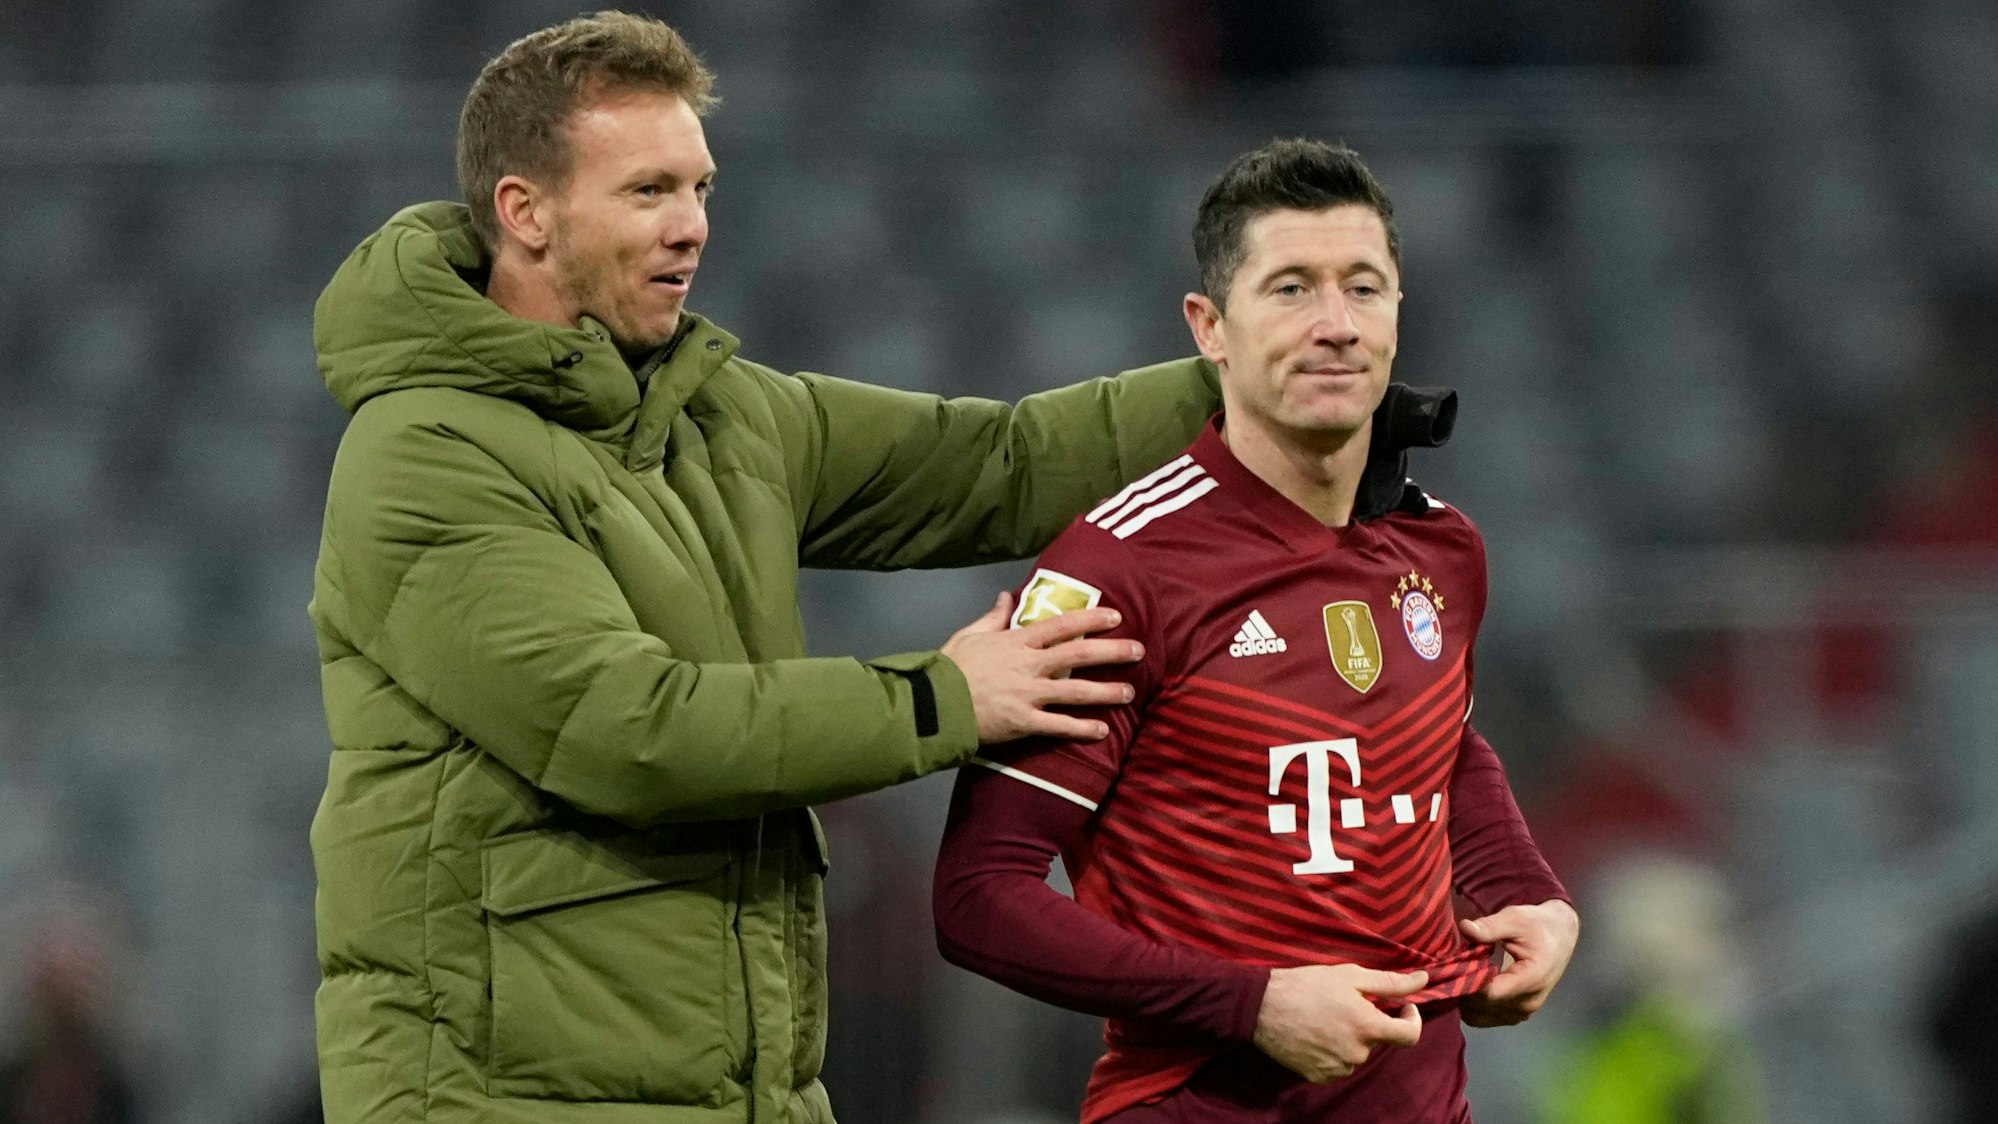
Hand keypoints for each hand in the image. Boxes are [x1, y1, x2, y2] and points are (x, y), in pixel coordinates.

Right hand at [940, 592, 1141, 743]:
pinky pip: (1059, 726)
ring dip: (1107, 691)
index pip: (1063, 625)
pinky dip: (1082, 729)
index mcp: (1017, 641)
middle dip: (1113, 651)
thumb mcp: (970, 634)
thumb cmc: (949, 668)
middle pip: (1080, 654)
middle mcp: (1029, 666)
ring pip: (1077, 691)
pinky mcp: (1024, 722)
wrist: (934, 704)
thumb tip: (1007, 595)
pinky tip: (1102, 731)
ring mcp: (1028, 695)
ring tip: (1129, 692)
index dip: (1092, 619)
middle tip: (1138, 651)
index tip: (1116, 616)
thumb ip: (993, 615)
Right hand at [1251, 965, 1426, 1083]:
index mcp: (1368, 1026)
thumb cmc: (1306, 985)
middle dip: (1370, 1022)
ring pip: (1358, 1053)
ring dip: (1352, 1037)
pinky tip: (1317, 1033)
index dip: (1412, 1020)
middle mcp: (1356, 1052)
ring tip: (1327, 1017)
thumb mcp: (1350, 975)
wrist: (1261, 1007)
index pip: (1409, 1035)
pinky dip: (1334, 1051)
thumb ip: (1391, 982)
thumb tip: (1424, 980)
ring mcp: (1338, 1068)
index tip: (1403, 1007)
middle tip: (1346, 1003)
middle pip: (1378, 1041)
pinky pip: (1338, 1065)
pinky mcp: (1319, 1076)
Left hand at [1457, 898, 1578, 1026]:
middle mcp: (1528, 1003)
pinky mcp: (1517, 1015)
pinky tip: (1471, 983)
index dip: (1466, 981)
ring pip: (1479, 1017)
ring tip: (1462, 974)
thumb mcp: (1515, 918)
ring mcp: (1523, 1012)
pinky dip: (1472, 1005)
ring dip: (1465, 998)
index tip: (1452, 964)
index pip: (1488, 993)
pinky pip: (1485, 1018)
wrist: (1560, 936)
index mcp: (1531, 979)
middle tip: (1452, 966)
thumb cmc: (1538, 925)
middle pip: (1481, 1006)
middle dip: (1462, 988)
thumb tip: (1465, 927)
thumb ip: (1490, 926)